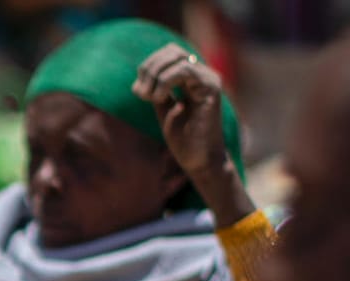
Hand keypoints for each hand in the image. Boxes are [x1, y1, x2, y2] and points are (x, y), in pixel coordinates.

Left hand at [134, 43, 233, 181]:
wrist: (198, 160)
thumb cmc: (183, 139)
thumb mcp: (163, 109)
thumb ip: (156, 90)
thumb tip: (139, 79)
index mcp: (191, 78)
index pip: (168, 53)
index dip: (148, 65)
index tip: (138, 91)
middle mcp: (202, 74)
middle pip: (172, 51)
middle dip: (150, 68)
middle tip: (141, 94)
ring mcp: (209, 79)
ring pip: (177, 58)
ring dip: (155, 76)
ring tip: (149, 98)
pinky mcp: (211, 88)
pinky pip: (185, 70)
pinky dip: (165, 81)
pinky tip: (159, 99)